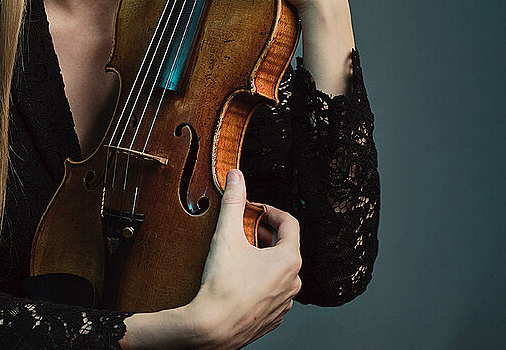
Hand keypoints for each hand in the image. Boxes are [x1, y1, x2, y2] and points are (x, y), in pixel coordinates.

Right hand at [183, 169, 301, 348]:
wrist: (212, 328)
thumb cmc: (222, 286)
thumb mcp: (227, 236)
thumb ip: (233, 202)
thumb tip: (236, 176)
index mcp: (289, 260)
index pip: (290, 223)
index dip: (270, 211)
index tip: (254, 209)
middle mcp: (293, 282)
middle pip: (284, 247)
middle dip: (262, 235)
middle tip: (241, 231)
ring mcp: (285, 302)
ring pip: (278, 271)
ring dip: (261, 260)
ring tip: (238, 257)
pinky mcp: (273, 317)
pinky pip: (271, 292)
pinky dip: (259, 281)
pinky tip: (238, 281)